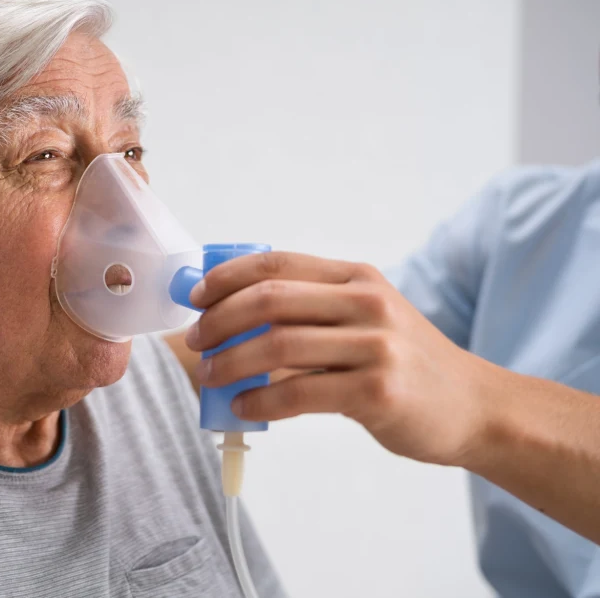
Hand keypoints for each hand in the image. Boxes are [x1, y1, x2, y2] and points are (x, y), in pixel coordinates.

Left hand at [184, 252, 503, 466]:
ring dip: (230, 362)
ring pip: (277, 346)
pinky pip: (298, 393)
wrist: (475, 406)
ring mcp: (375, 346)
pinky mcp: (377, 391)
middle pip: (268, 301)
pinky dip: (259, 400)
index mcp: (356, 277)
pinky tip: (242, 406)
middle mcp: (366, 302)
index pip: (275, 265)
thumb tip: (231, 319)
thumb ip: (313, 310)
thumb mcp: (367, 317)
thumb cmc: (406, 362)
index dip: (225, 278)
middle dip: (218, 320)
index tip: (195, 298)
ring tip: (210, 376)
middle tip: (195, 342)